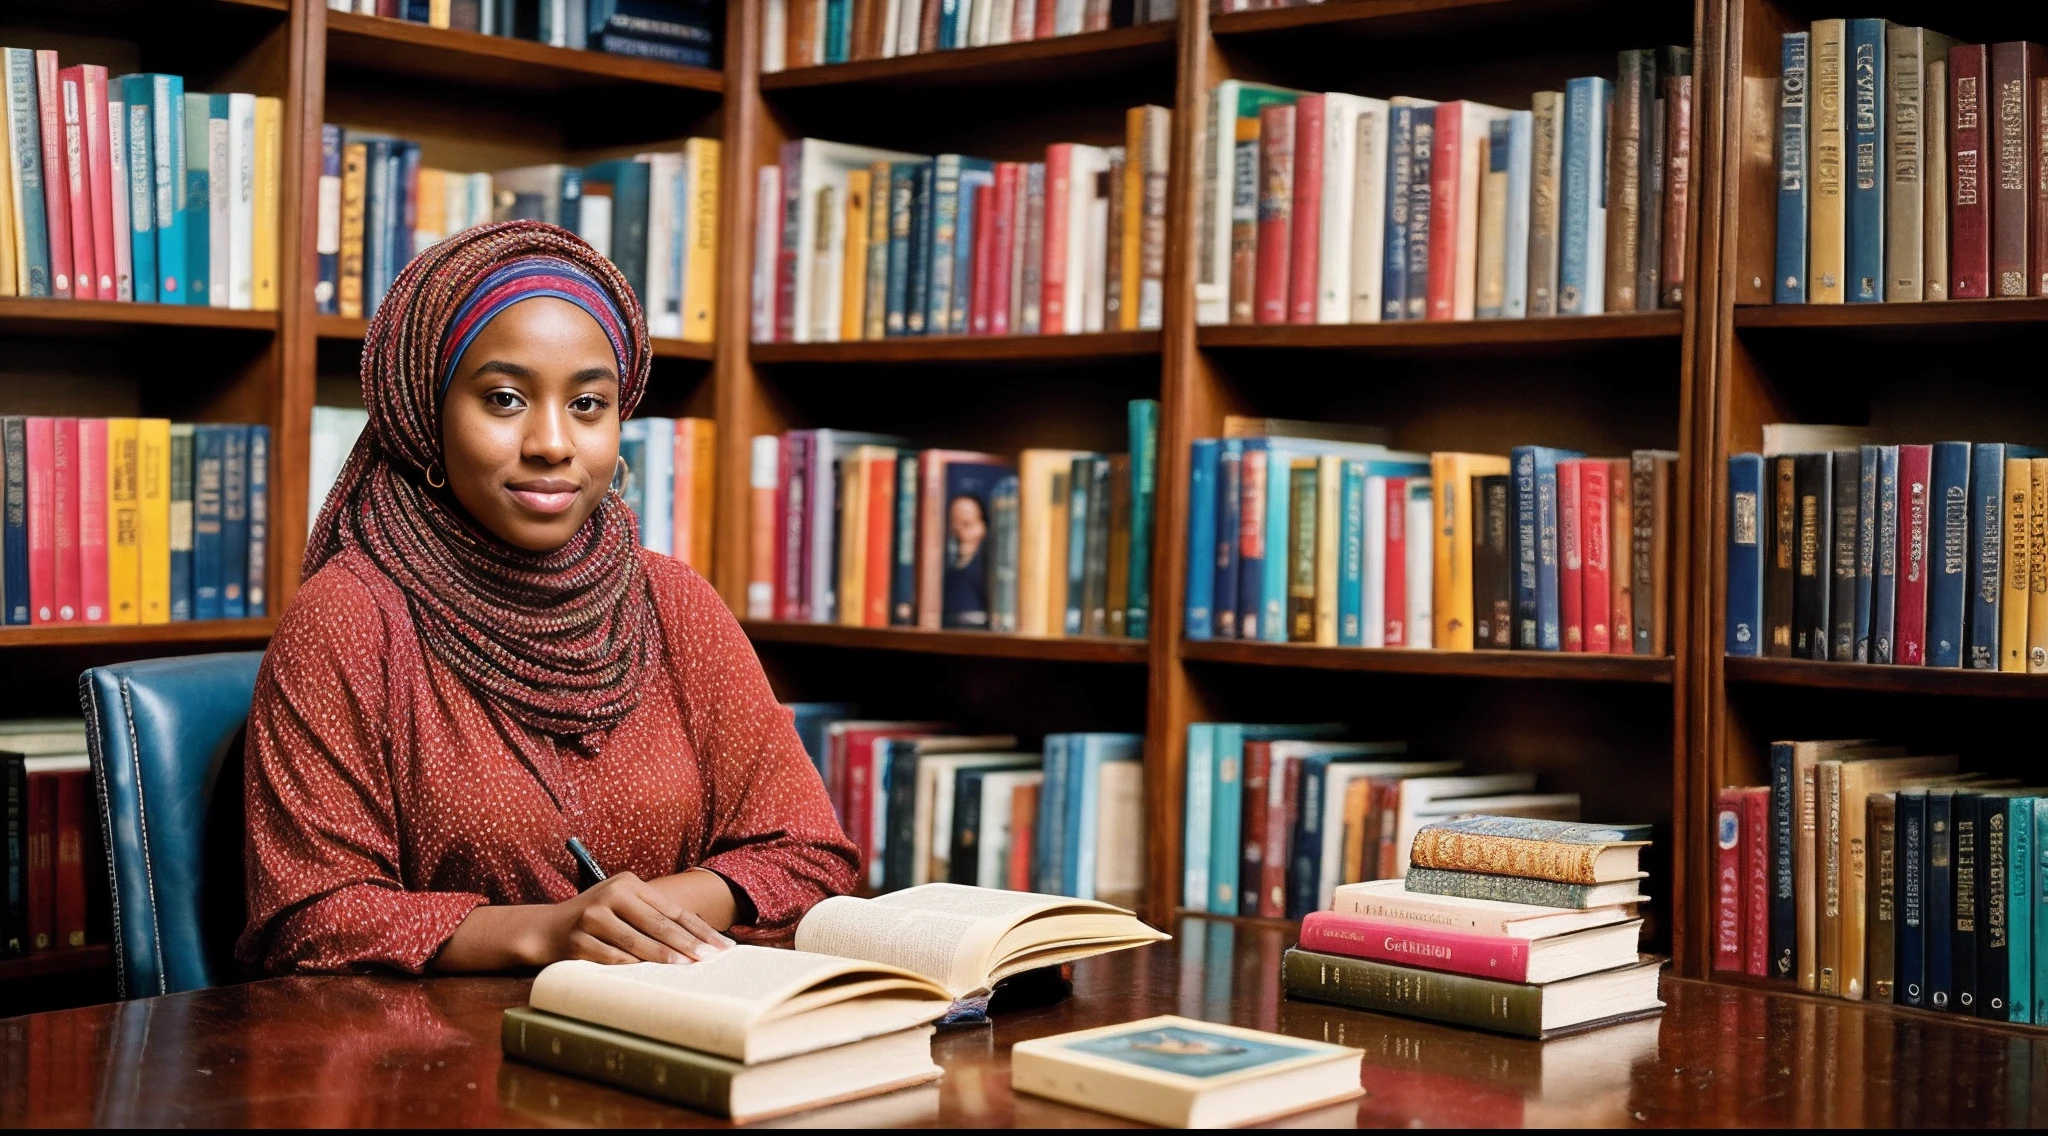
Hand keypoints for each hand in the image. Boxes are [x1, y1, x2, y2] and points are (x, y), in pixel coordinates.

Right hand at [542, 871, 735, 964]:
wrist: (545, 929)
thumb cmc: (596, 919)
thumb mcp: (623, 907)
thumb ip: (653, 917)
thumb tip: (700, 940)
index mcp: (628, 883)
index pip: (672, 909)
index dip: (699, 928)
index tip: (721, 945)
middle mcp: (610, 895)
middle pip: (657, 923)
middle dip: (687, 942)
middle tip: (710, 957)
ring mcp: (591, 916)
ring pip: (635, 940)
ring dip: (662, 955)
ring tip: (685, 965)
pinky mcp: (577, 940)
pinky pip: (611, 957)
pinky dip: (630, 966)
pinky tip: (648, 975)